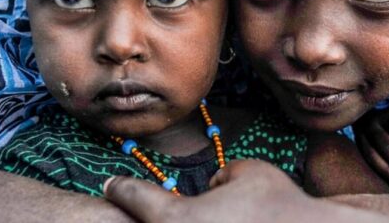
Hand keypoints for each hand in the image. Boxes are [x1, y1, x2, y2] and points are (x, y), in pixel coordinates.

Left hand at [102, 160, 388, 222]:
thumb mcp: (247, 171)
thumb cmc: (280, 205)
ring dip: (178, 222)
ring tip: (207, 210)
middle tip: (130, 199)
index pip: (134, 198)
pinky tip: (224, 217)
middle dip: (149, 213)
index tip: (109, 184)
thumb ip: (220, 175)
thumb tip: (213, 187)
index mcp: (175, 220)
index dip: (119, 188)